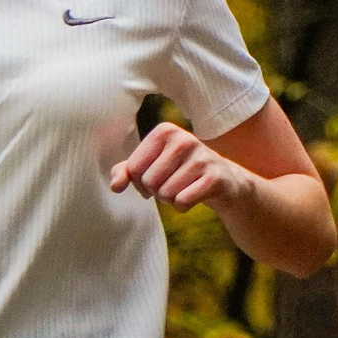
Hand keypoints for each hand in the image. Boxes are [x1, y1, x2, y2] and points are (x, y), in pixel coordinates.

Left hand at [111, 122, 247, 209]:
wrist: (222, 179)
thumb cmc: (178, 171)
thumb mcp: (150, 165)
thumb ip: (125, 171)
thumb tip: (116, 186)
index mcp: (164, 131)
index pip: (133, 168)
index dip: (138, 182)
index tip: (154, 178)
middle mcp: (183, 139)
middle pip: (149, 182)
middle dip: (156, 191)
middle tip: (171, 184)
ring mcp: (201, 157)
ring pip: (165, 194)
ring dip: (170, 199)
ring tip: (183, 188)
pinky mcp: (214, 177)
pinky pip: (182, 202)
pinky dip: (183, 206)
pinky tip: (193, 195)